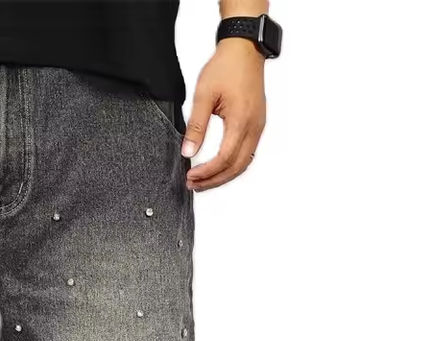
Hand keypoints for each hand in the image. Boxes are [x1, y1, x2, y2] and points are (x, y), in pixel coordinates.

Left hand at [182, 39, 266, 191]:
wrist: (245, 49)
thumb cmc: (226, 67)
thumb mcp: (204, 95)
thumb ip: (196, 126)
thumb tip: (188, 152)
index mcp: (241, 120)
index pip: (224, 158)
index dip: (207, 172)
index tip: (190, 177)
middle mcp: (254, 127)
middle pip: (236, 167)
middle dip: (214, 180)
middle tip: (194, 185)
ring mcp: (258, 126)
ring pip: (244, 163)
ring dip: (224, 175)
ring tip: (203, 180)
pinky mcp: (258, 124)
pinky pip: (248, 153)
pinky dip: (233, 165)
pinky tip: (218, 167)